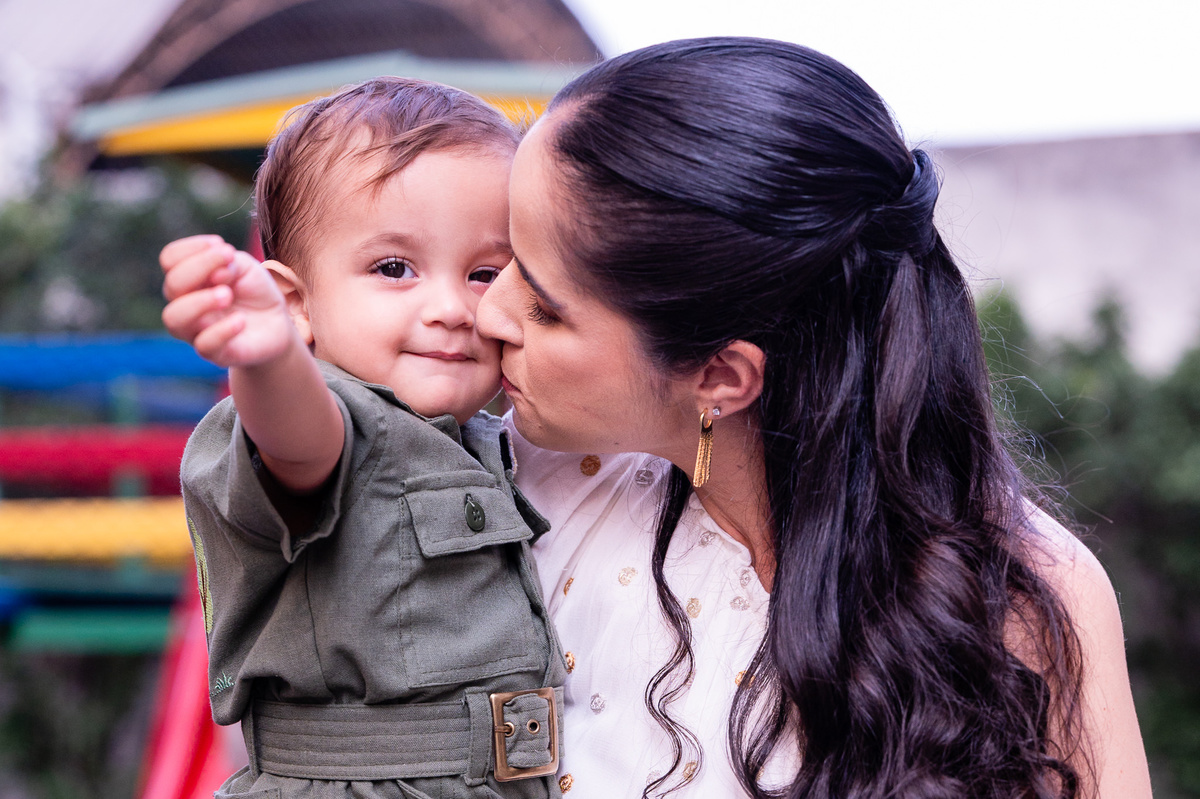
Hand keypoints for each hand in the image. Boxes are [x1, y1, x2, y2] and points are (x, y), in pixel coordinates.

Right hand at [161, 235, 297, 367]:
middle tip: (230, 270)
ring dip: (200, 302)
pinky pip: (204, 345)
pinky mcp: (214, 353)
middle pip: (172, 285)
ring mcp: (196, 330)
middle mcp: (184, 303)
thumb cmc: (254, 291)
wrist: (277, 324)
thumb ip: (228, 263)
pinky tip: (240, 321)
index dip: (191, 248)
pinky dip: (221, 331)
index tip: (223, 248)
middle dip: (199, 270)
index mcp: (189, 278)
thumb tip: (215, 274)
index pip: (170, 258)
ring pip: (174, 318)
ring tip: (227, 295)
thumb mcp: (246, 267)